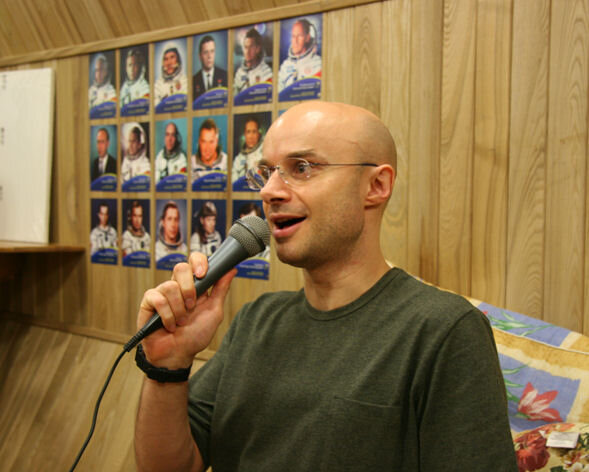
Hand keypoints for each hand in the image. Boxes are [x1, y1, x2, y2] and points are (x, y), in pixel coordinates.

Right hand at [136, 252, 235, 368]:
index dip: (199, 262)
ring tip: (181, 322)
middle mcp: (177, 286)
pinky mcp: (148, 302)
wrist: (178, 355)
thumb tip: (232, 269)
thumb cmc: (195, 335)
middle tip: (192, 306)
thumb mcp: (214, 311)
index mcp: (194, 285)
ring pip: (170, 286)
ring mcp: (162, 293)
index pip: (194, 260)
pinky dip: (167, 315)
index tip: (204, 274)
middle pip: (181, 267)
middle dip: (189, 288)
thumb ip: (221, 289)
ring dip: (179, 309)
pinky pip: (158, 299)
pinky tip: (169, 325)